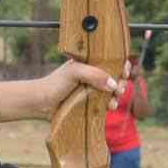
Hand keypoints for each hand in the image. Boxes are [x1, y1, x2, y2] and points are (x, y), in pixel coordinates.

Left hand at [0, 59, 124, 122]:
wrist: (42, 102)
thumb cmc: (55, 83)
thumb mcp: (75, 72)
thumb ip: (94, 75)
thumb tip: (114, 84)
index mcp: (90, 62)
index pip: (111, 60)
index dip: (121, 64)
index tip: (125, 70)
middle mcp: (93, 74)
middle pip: (115, 75)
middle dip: (122, 82)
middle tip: (119, 89)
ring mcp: (92, 89)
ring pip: (113, 90)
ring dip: (117, 95)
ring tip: (113, 101)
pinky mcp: (91, 102)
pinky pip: (106, 102)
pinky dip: (111, 104)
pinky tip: (110, 107)